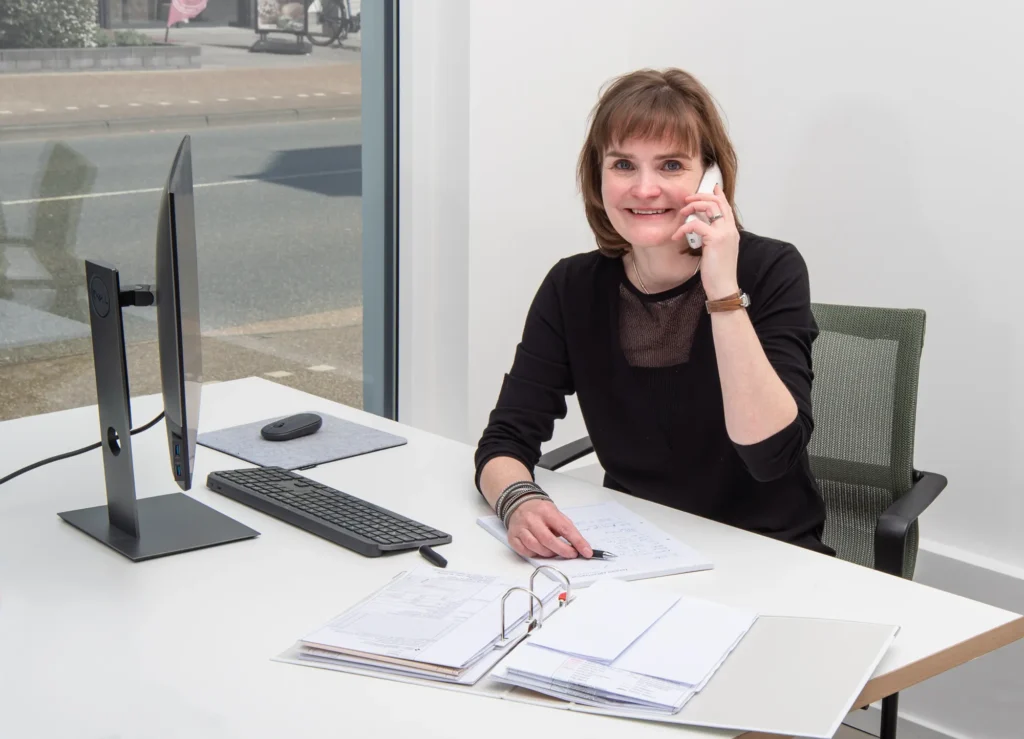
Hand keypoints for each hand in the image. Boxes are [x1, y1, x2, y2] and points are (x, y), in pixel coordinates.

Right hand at [506, 498, 592, 558]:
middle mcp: (531, 519)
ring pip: (536, 547)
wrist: (519, 504)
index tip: (586, 551)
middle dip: (563, 550)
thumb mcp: (556, 514)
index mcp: (546, 511)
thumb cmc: (541, 511)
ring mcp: (520, 528)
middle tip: (572, 554)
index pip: (564, 528)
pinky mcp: (513, 537)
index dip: (577, 541)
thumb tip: (580, 546)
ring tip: (555, 552)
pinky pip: (525, 551)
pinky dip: (535, 554)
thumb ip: (567, 528)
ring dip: (549, 554)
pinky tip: (540, 550)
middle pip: (548, 540)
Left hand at [672, 184, 740, 299]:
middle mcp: (730, 229)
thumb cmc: (718, 273)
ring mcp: (724, 233)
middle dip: (700, 196)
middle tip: (687, 199)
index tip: (712, 187)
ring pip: (709, 206)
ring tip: (681, 214)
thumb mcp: (716, 252)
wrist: (723, 287)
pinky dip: (683, 227)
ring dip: (692, 206)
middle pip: (717, 201)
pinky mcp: (715, 239)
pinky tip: (676, 236)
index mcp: (731, 231)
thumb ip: (712, 238)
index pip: (726, 206)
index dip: (718, 195)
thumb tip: (702, 231)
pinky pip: (696, 224)